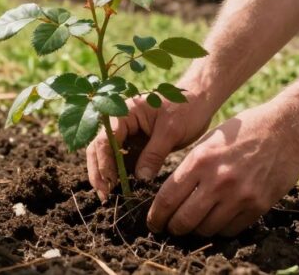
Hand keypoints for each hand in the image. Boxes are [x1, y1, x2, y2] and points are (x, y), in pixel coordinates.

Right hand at [86, 91, 212, 198]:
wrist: (199, 101)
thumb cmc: (185, 109)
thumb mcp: (171, 131)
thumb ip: (154, 154)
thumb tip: (140, 179)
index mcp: (124, 113)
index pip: (105, 140)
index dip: (104, 163)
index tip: (110, 184)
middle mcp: (120, 123)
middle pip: (99, 148)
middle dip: (99, 171)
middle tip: (104, 195)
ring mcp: (127, 134)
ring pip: (108, 156)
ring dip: (107, 175)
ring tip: (110, 197)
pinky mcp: (136, 144)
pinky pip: (123, 161)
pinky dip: (121, 175)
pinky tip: (124, 190)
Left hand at [146, 102, 298, 236]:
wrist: (285, 130)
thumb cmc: (242, 131)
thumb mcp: (208, 141)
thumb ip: (190, 166)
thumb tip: (170, 193)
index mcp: (200, 160)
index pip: (168, 197)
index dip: (156, 215)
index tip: (152, 222)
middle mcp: (218, 180)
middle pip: (184, 219)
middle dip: (173, 228)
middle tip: (170, 228)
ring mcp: (239, 195)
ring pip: (207, 229)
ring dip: (196, 230)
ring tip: (192, 225)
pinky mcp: (258, 206)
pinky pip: (231, 229)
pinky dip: (219, 229)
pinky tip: (215, 221)